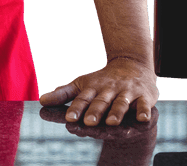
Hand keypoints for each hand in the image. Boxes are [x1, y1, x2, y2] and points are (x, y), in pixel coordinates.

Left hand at [39, 58, 158, 125]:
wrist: (133, 64)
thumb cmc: (103, 81)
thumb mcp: (82, 85)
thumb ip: (63, 94)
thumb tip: (41, 101)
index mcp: (93, 88)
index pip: (83, 99)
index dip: (76, 108)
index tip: (68, 118)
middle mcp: (109, 90)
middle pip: (101, 102)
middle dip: (95, 112)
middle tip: (88, 122)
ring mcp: (127, 93)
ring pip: (122, 103)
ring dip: (117, 113)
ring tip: (111, 123)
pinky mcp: (144, 96)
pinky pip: (145, 105)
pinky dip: (145, 111)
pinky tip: (143, 119)